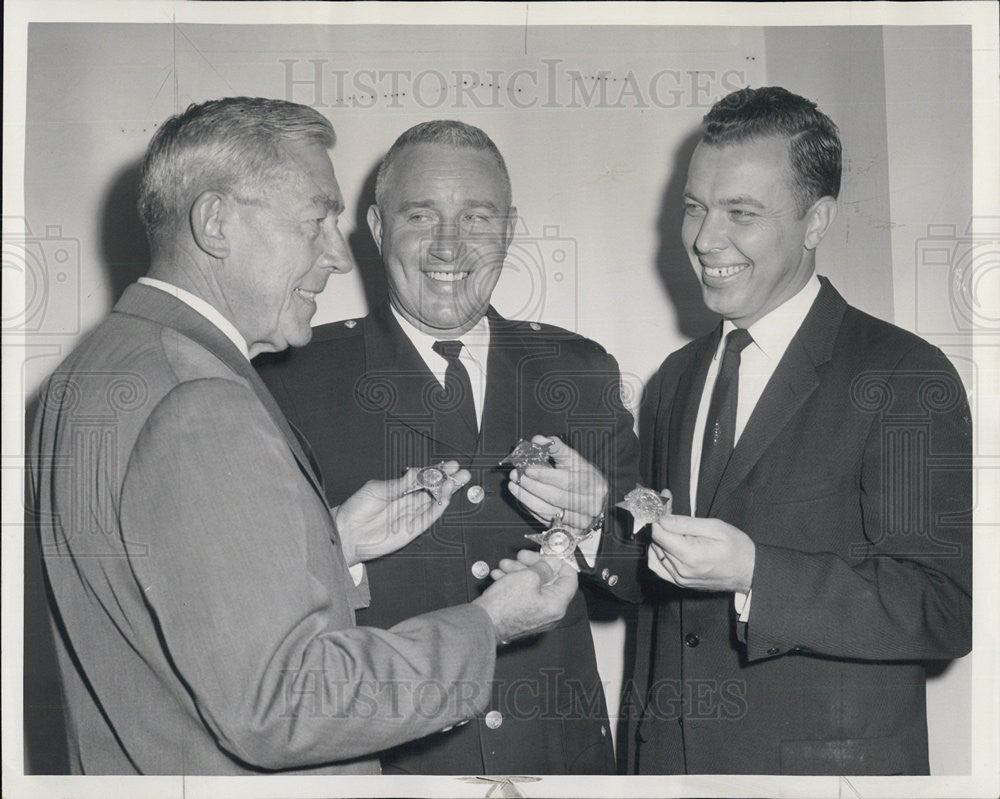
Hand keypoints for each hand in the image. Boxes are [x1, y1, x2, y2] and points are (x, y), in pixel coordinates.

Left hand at [333, 462, 469, 565]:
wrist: (346, 532)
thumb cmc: (356, 510)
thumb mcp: (376, 489)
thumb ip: (398, 484)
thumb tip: (415, 473)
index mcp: (399, 490)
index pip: (424, 479)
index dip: (437, 472)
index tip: (450, 465)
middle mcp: (408, 502)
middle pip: (433, 490)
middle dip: (448, 480)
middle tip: (461, 472)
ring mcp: (411, 516)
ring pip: (434, 503)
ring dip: (447, 492)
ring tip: (458, 481)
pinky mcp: (412, 530)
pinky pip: (429, 517)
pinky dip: (438, 507)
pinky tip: (445, 497)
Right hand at [474, 549, 577, 643]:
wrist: (482, 624)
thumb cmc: (503, 608)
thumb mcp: (527, 577)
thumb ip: (544, 567)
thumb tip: (553, 562)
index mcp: (557, 605)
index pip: (569, 578)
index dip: (559, 562)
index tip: (549, 554)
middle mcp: (550, 613)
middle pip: (549, 580)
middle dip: (533, 565)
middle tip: (521, 557)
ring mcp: (536, 616)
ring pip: (533, 586)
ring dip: (520, 572)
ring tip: (505, 566)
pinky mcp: (523, 616)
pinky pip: (524, 595)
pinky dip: (514, 583)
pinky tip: (501, 576)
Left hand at [507, 435, 607, 528]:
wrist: (596, 500)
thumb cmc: (583, 477)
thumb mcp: (575, 460)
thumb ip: (556, 448)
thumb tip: (539, 440)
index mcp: (593, 484)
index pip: (567, 481)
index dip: (545, 475)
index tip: (528, 468)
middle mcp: (590, 505)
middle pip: (556, 497)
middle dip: (533, 486)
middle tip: (517, 476)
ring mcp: (580, 521)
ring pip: (549, 511)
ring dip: (527, 498)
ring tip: (514, 485)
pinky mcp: (568, 530)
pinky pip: (545, 520)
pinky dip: (531, 508)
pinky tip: (522, 497)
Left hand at [647, 514, 754, 592]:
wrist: (749, 571)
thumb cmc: (737, 548)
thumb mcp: (715, 527)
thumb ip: (685, 523)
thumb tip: (663, 519)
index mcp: (690, 556)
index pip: (659, 534)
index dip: (659, 518)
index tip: (664, 508)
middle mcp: (682, 570)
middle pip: (657, 542)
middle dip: (661, 525)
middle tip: (670, 512)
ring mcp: (680, 579)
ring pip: (655, 555)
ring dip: (660, 539)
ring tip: (673, 528)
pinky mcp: (681, 583)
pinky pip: (659, 568)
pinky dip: (659, 554)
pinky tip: (669, 544)